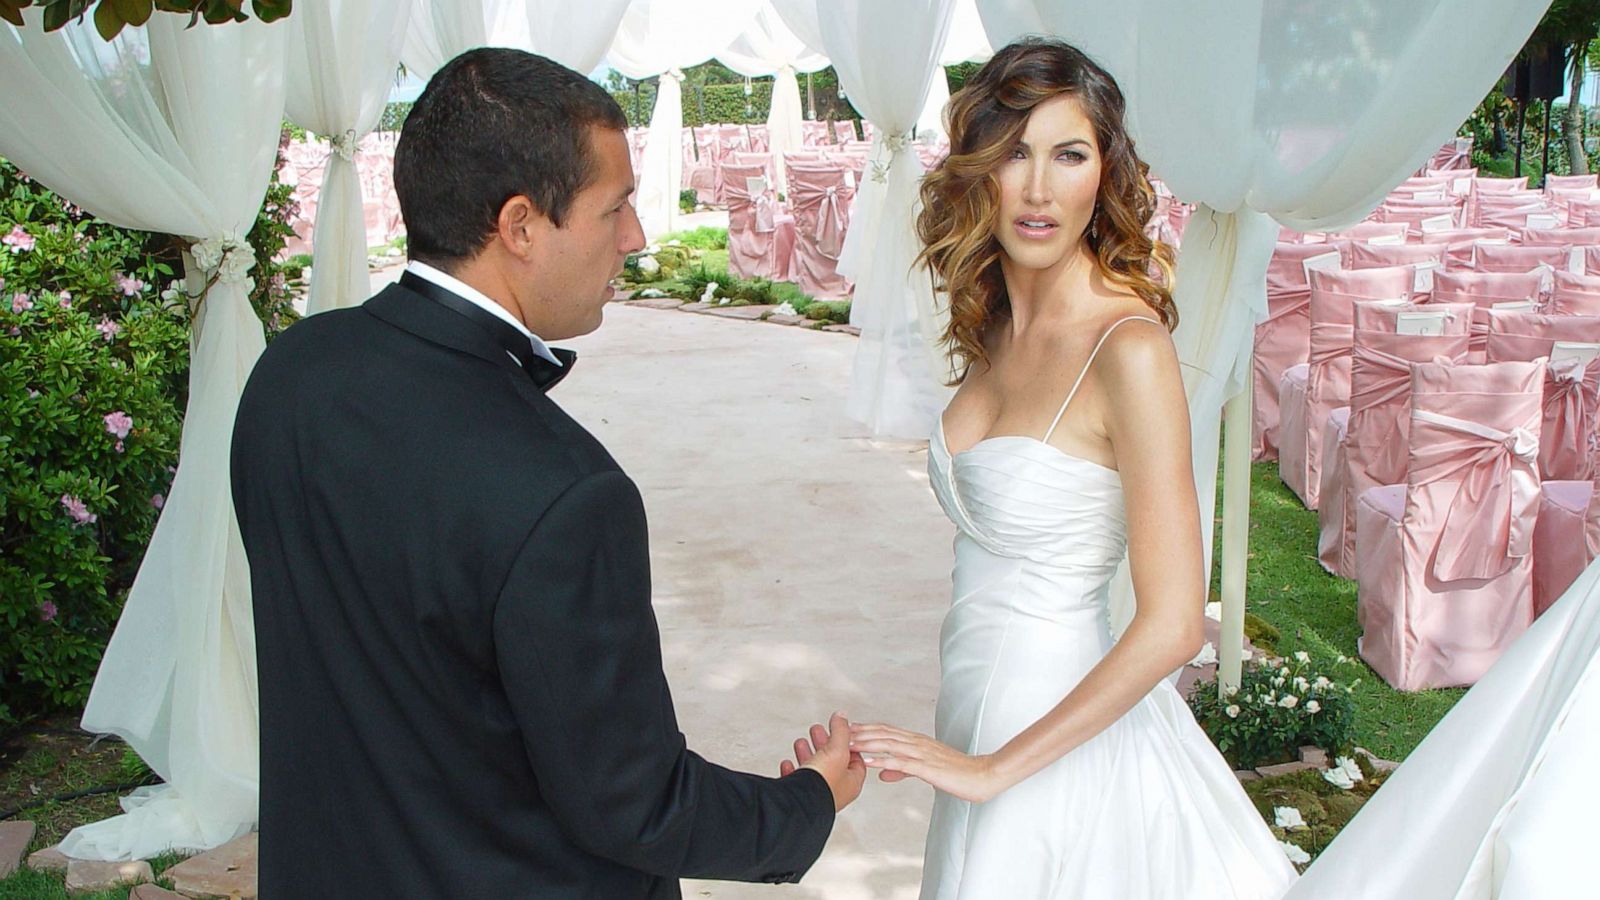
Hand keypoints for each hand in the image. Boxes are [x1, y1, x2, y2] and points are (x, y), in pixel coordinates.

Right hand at [778, 712, 865, 811]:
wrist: (798, 804)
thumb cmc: (822, 784)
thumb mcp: (837, 750)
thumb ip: (840, 731)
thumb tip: (842, 717)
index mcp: (851, 782)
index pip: (855, 759)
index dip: (847, 743)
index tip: (839, 731)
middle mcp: (835, 791)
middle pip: (831, 762)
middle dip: (823, 744)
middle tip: (817, 731)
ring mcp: (817, 795)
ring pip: (813, 771)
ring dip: (806, 754)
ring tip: (800, 742)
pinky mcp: (798, 798)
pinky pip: (795, 782)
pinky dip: (791, 770)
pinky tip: (787, 763)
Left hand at [848, 722, 1003, 802]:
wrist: (983, 775)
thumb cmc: (958, 773)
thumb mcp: (926, 771)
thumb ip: (904, 770)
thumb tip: (883, 773)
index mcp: (918, 742)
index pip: (888, 731)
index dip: (867, 729)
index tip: (848, 728)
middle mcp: (918, 743)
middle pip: (884, 733)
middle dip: (861, 732)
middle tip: (840, 731)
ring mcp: (922, 754)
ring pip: (889, 744)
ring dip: (867, 743)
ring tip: (848, 743)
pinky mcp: (927, 767)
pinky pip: (900, 762)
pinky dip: (882, 760)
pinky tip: (868, 762)